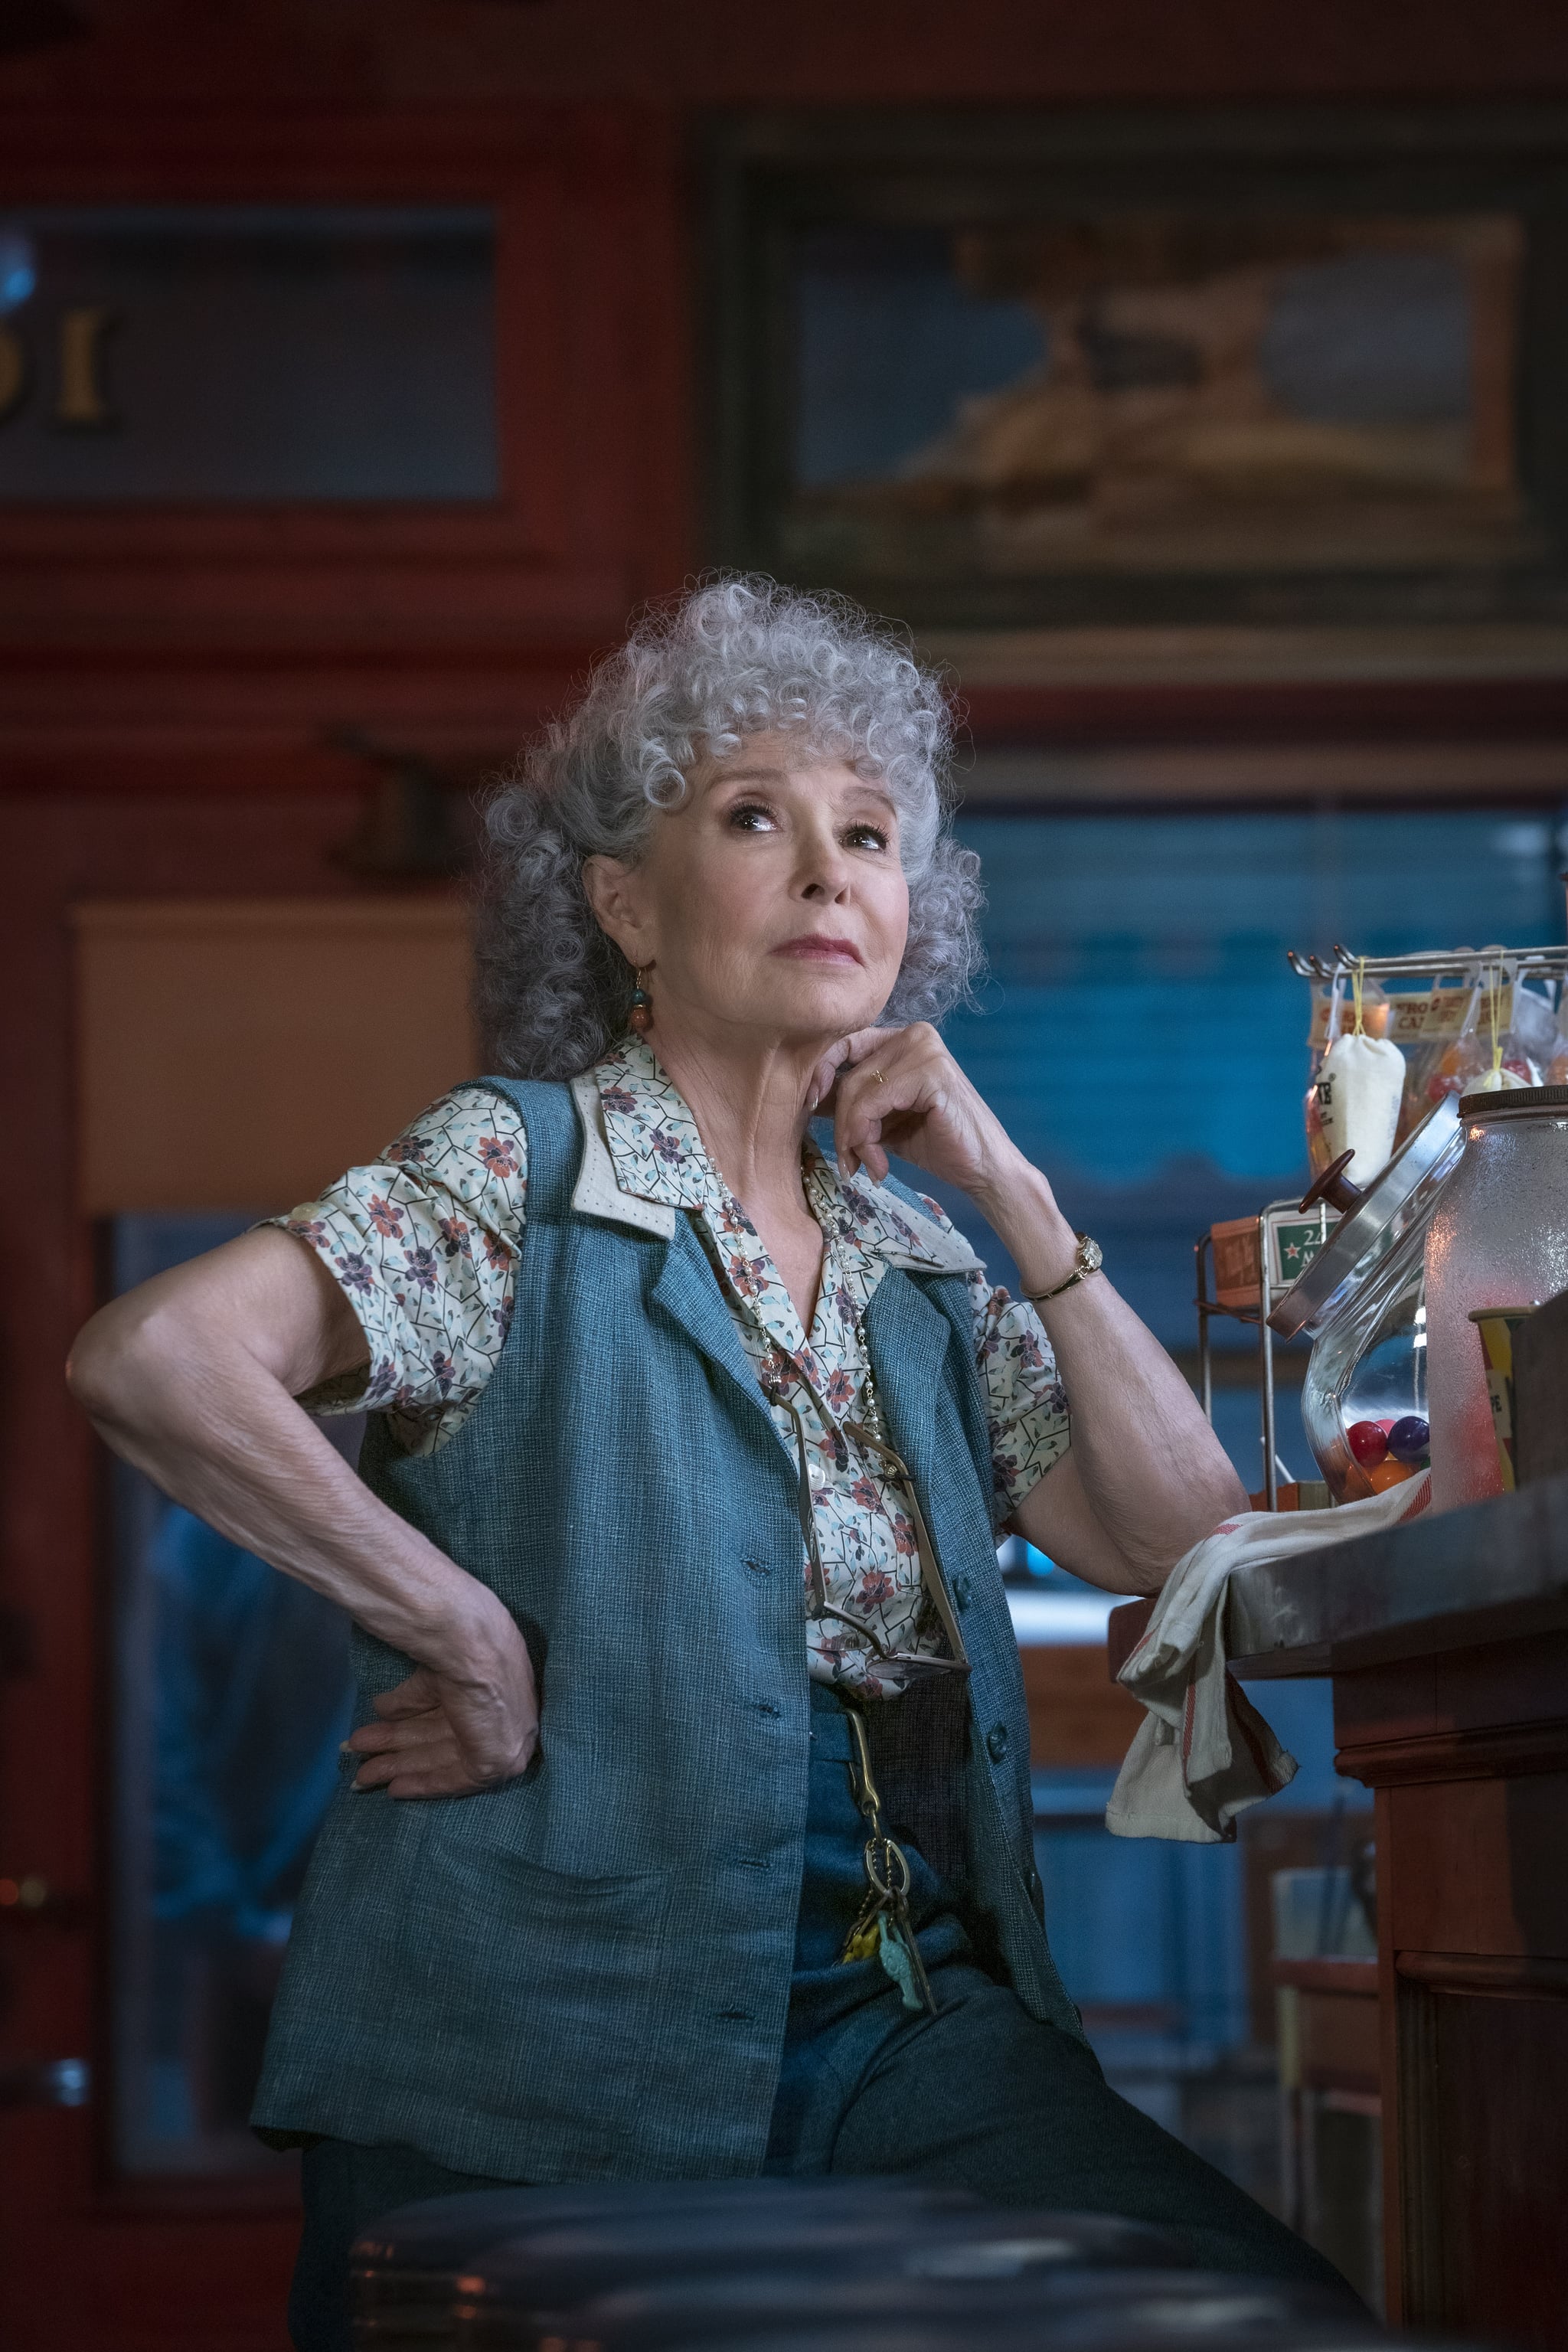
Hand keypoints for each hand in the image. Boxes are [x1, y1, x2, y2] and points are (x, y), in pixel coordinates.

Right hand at [344, 1596, 538, 1799]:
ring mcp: (499, 1739)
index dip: (408, 1726)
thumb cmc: (454, 1647)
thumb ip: (411, 1698)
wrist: (472, 1648)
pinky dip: (424, 1783)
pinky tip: (395, 1789)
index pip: (443, 1715)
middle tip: (358, 1755)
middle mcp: (495, 1715)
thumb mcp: (428, 1677)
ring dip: (400, 1767)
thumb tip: (381, 1709)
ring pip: (440, 1759)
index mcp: (486, 1687)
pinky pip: (455, 1779)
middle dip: (396, 1750)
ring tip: (362, 1775)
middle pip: (437, 1739)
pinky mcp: (495, 1761)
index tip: (375, 1733)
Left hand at [810, 1022, 1025, 1201]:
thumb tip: (803, 1097)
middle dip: (840, 1123)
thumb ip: (851, 1100)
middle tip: (848, 1160)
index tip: (808, 1108)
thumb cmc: (935, 1142)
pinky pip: (873, 1103)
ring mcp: (925, 1049)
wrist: (982, 1169)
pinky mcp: (930, 1072)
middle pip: (847, 1073)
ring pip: (856, 1090)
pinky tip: (879, 1164)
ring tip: (867, 1165)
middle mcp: (914, 1034)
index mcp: (902, 1038)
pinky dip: (866, 1138)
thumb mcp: (882, 1117)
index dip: (819, 1073)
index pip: (843, 1043)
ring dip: (853, 1137)